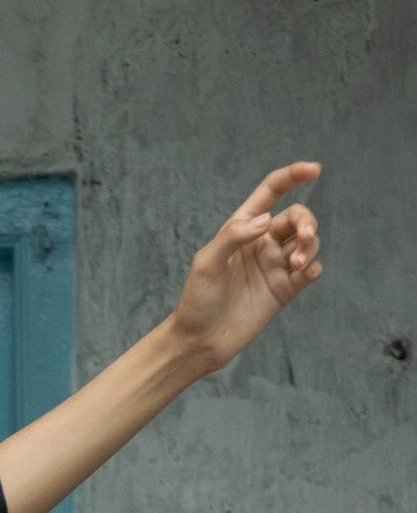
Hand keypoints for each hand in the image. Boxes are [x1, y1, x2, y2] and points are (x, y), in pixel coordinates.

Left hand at [169, 162, 323, 375]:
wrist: (200, 342)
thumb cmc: (197, 301)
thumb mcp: (206, 263)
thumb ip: (234, 236)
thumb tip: (267, 220)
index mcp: (242, 228)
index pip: (272, 192)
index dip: (293, 176)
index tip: (315, 169)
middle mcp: (262, 243)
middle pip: (296, 217)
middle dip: (307, 221)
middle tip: (306, 237)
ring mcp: (275, 266)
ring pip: (307, 242)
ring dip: (311, 246)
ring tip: (297, 264)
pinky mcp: (284, 290)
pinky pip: (310, 271)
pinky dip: (314, 267)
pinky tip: (305, 272)